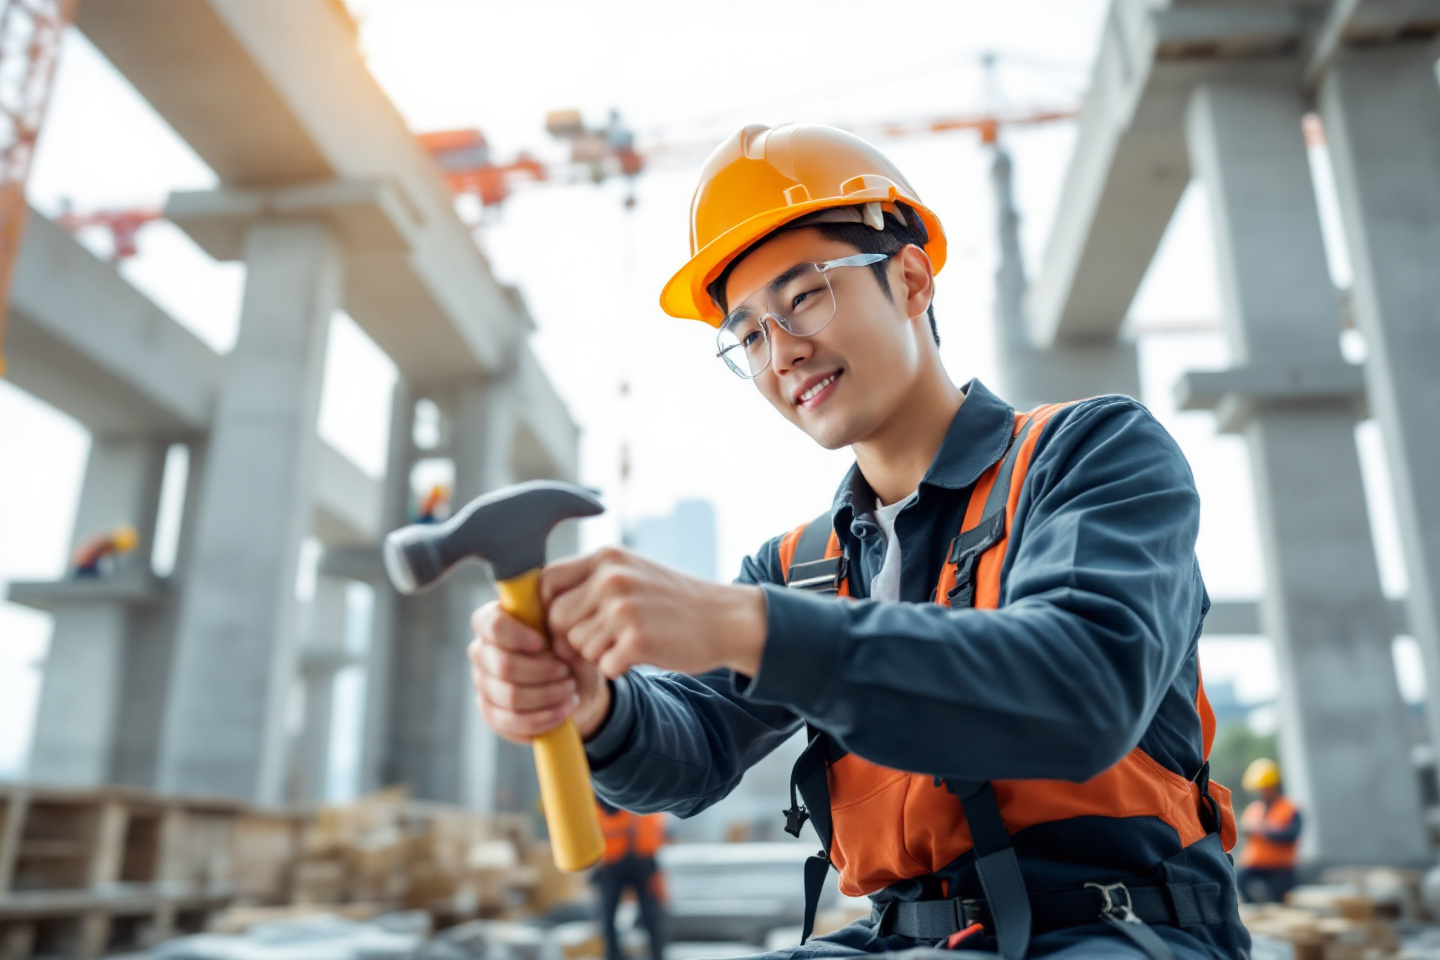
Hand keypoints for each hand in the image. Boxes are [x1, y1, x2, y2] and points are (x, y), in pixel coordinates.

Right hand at [468, 602, 611, 743]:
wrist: (576, 689)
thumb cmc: (570, 653)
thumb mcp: (573, 637)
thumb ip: (562, 630)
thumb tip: (555, 639)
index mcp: (497, 620)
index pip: (491, 624)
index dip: (516, 635)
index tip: (542, 643)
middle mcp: (483, 651)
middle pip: (503, 665)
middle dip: (542, 671)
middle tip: (566, 672)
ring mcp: (483, 683)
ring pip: (510, 695)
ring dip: (547, 695)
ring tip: (570, 690)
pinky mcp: (490, 713)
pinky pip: (511, 720)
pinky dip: (543, 717)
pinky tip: (564, 710)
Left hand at [541, 546, 768, 678]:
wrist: (725, 618)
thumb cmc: (672, 600)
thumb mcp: (631, 572)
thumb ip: (591, 580)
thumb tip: (541, 607)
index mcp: (607, 557)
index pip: (547, 582)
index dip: (549, 608)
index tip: (566, 622)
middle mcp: (612, 578)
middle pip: (557, 620)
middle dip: (572, 638)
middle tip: (602, 640)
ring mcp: (624, 609)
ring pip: (577, 647)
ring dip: (598, 654)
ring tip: (629, 642)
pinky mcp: (638, 640)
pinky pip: (604, 666)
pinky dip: (618, 668)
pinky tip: (640, 655)